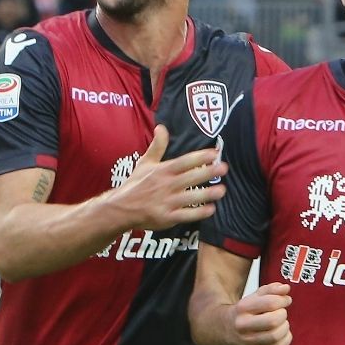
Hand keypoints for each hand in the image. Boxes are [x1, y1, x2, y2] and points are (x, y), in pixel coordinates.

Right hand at [106, 125, 227, 229]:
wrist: (121, 208)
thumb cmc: (136, 184)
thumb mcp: (145, 163)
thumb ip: (157, 146)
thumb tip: (161, 126)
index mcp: (162, 171)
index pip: (183, 162)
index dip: (199, 157)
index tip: (214, 153)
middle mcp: (165, 185)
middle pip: (189, 178)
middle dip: (207, 173)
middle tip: (224, 168)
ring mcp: (166, 202)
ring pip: (190, 197)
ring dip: (207, 194)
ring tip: (222, 190)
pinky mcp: (167, 217)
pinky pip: (185, 215)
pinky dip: (198, 213)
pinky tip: (211, 209)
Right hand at [231, 281, 292, 344]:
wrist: (228, 328)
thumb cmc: (246, 311)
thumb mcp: (256, 296)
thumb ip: (272, 289)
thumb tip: (285, 288)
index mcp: (242, 308)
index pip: (270, 303)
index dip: (283, 300)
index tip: (285, 300)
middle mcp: (243, 325)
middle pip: (273, 321)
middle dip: (282, 315)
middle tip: (281, 312)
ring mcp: (248, 341)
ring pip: (275, 336)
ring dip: (284, 327)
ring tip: (281, 323)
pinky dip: (285, 339)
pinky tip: (282, 333)